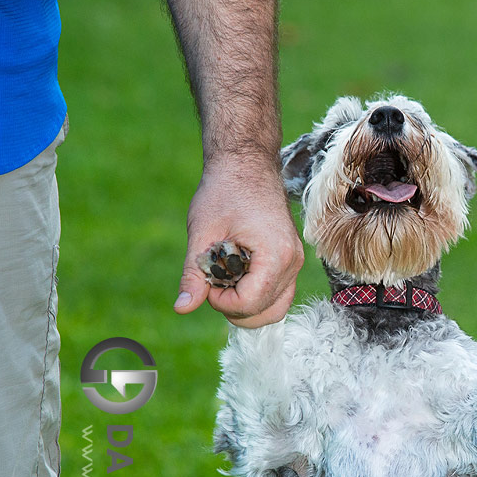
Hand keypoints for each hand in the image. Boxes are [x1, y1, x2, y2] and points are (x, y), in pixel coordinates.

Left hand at [174, 156, 303, 326]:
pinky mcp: (290, 260)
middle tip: (213, 282)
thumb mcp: (202, 233)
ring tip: (224, 280)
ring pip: (275, 308)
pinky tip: (235, 275)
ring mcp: (295, 262)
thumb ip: (194, 274)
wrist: (246, 163)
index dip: (220, 301)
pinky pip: (277, 293)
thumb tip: (182, 308)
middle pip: (265, 313)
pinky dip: (256, 295)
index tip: (206, 279)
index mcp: (275, 255)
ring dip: (246, 305)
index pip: (249, 304)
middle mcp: (292, 263)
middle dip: (233, 307)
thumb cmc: (224, 191)